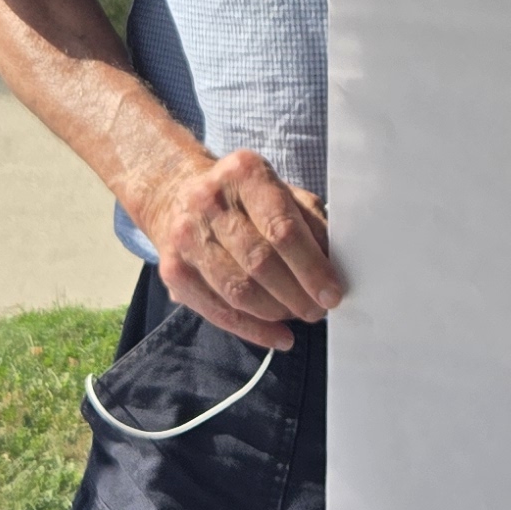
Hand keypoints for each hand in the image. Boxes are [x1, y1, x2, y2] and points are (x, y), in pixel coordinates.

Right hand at [136, 144, 344, 351]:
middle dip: (297, 294)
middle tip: (319, 309)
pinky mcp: (173, 270)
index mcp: (244, 173)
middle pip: (259, 261)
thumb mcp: (282, 192)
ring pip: (238, 290)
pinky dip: (254, 330)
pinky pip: (218, 311)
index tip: (333, 293)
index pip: (282, 228)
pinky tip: (280, 336)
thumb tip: (337, 265)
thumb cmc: (245, 198)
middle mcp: (209, 201)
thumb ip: (310, 222)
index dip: (311, 266)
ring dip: (277, 312)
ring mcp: (186, 237)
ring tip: (300, 315)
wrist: (176, 194)